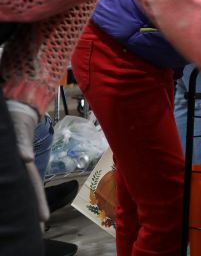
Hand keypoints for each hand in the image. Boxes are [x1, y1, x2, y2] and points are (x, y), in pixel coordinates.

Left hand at [7, 100, 48, 222]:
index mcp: (26, 164)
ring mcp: (17, 168)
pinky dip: (17, 196)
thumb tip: (26, 159)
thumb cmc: (17, 123)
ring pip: (22, 190)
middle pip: (29, 192)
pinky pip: (14, 184)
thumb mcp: (18, 131)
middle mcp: (23, 168)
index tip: (44, 219)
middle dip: (35, 211)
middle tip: (39, 232)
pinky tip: (14, 209)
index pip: (33, 185)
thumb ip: (21, 144)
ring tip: (28, 226)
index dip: (38, 203)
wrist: (15, 113)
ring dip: (26, 207)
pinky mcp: (11, 170)